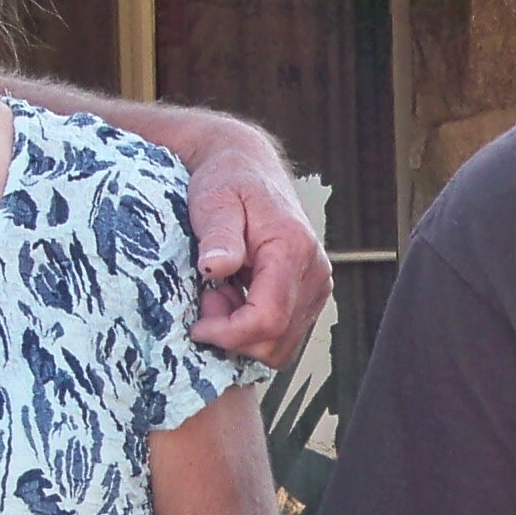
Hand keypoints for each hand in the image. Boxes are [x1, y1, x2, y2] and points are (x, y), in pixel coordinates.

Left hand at [186, 136, 331, 370]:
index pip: (269, 318)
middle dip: (234, 336)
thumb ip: (218, 235)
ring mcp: (317, 286)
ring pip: (282, 346)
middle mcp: (315, 271)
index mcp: (293, 248)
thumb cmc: (228, 181)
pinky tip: (236, 297)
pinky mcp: (311, 295)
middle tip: (207, 299)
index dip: (229, 334)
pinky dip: (254, 330)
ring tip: (222, 294)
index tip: (198, 324)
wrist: (248, 168)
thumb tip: (216, 266)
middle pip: (277, 342)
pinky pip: (284, 336)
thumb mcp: (214, 201)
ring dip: (243, 334)